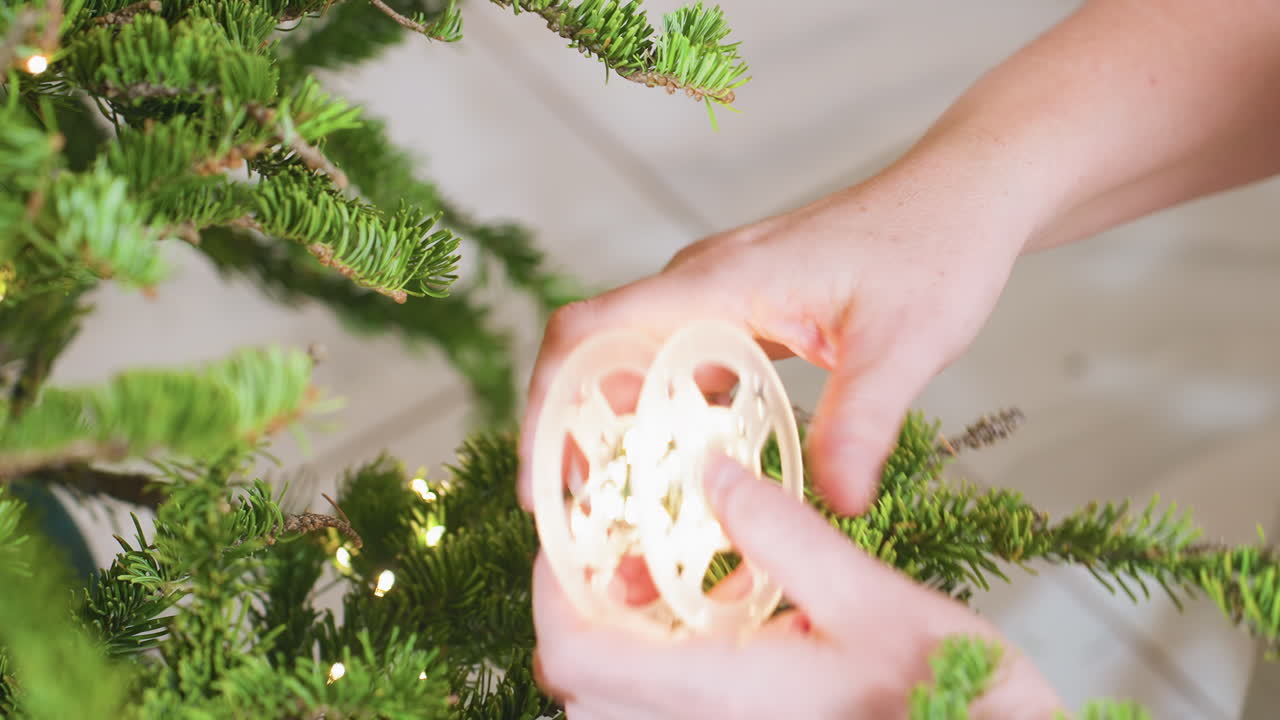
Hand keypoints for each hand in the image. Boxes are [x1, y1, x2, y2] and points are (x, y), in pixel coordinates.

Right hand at [518, 171, 1029, 514]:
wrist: (961, 197)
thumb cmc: (933, 248)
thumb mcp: (903, 345)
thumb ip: (860, 423)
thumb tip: (833, 506)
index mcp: (717, 283)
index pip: (589, 332)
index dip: (547, 404)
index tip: (544, 481)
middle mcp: (699, 286)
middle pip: (595, 358)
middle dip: (572, 439)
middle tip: (583, 525)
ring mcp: (716, 296)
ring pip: (634, 367)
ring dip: (617, 434)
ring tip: (623, 515)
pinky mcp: (740, 311)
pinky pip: (678, 368)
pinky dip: (665, 421)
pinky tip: (687, 473)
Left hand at [531, 455, 1061, 718]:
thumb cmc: (956, 697)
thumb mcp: (873, 601)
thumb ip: (782, 535)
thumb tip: (710, 472)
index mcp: (720, 696)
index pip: (572, 657)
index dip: (551, 592)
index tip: (572, 536)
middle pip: (580, 687)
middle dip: (583, 611)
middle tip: (623, 550)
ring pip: (616, 707)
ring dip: (619, 644)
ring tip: (667, 582)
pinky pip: (663, 715)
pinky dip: (658, 672)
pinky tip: (714, 628)